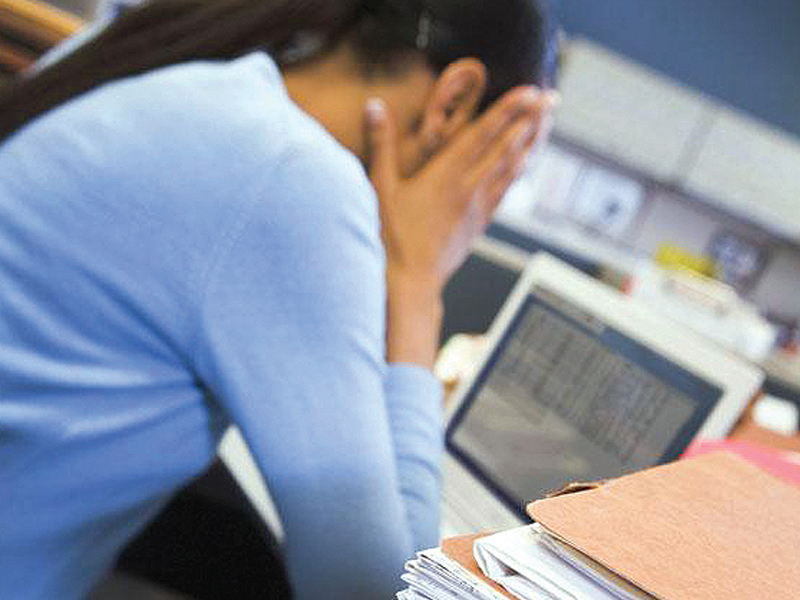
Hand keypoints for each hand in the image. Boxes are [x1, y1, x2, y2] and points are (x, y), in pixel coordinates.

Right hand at [365, 86, 555, 366]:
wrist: (409, 282)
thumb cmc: (391, 237)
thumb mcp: (379, 187)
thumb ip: (380, 144)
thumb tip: (374, 104)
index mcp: (446, 175)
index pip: (484, 133)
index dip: (509, 109)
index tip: (531, 92)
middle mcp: (469, 188)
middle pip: (506, 147)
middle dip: (530, 120)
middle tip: (552, 99)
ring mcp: (477, 208)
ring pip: (511, 169)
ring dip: (530, 143)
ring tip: (545, 124)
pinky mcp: (478, 224)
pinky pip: (504, 192)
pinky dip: (517, 173)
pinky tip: (524, 165)